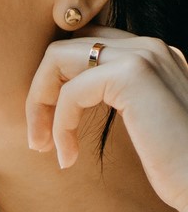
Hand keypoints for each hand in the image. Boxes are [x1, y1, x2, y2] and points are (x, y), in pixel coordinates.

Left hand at [27, 26, 187, 211]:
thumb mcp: (140, 123)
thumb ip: (115, 100)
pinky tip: (68, 157)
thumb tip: (66, 99)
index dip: (54, 83)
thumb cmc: (175, 164)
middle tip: (38, 139)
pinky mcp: (133, 76)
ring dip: (39, 105)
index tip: (49, 126)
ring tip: (44, 146)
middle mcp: (149, 47)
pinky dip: (59, 125)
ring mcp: (143, 56)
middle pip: (63, 47)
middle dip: (39, 92)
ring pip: (56, 59)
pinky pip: (70, 92)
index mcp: (151, 56)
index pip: (83, 47)